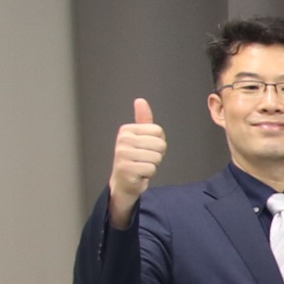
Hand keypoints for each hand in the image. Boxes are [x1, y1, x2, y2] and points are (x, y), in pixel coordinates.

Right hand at [105, 98, 164, 222]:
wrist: (124, 182)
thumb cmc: (135, 159)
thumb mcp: (139, 137)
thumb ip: (143, 120)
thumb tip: (140, 100)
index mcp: (127, 130)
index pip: (158, 131)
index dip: (158, 142)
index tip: (146, 149)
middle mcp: (122, 140)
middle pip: (160, 144)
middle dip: (157, 154)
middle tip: (144, 159)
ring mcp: (123, 154)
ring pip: (157, 157)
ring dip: (153, 165)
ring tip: (141, 166)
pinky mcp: (126, 169)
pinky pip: (151, 169)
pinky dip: (148, 174)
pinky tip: (139, 174)